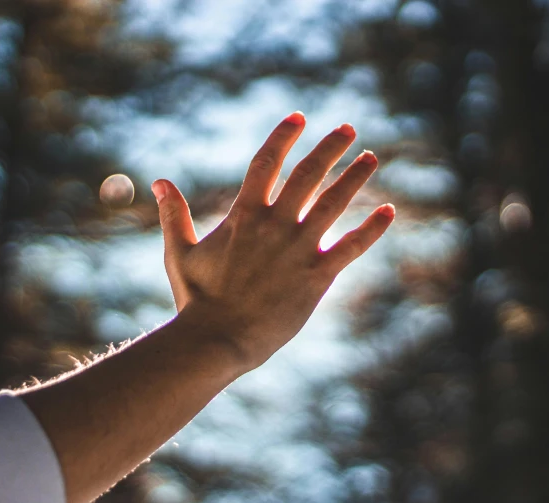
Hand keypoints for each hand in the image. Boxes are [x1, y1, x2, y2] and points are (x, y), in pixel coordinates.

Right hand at [151, 111, 394, 371]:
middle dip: (330, 147)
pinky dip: (372, 228)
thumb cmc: (196, 299)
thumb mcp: (179, 252)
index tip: (299, 117)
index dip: (283, 136)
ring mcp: (298, 249)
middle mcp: (275, 224)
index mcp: (244, 215)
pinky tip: (389, 211)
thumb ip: (173, 214)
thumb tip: (159, 181)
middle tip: (349, 128)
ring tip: (371, 158)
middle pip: (308, 174)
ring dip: (355, 177)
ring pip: (334, 202)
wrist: (218, 339)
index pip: (266, 162)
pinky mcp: (317, 276)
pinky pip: (351, 246)